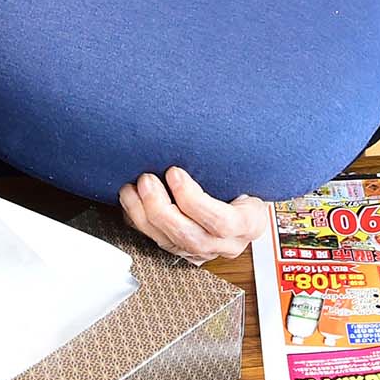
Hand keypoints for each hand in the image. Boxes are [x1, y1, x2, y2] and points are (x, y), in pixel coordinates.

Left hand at [116, 167, 270, 265]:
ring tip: (131, 189)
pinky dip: (139, 222)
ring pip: (171, 244)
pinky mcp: (185, 252)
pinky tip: (130, 203)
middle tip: (146, 180)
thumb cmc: (247, 185)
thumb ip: (231, 162)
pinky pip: (158, 242)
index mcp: (249, 222)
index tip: (174, 173)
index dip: (193, 201)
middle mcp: (227, 243)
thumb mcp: (249, 175)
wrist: (246, 207)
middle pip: (191, 237)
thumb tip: (204, 127)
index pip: (222, 221)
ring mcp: (205, 251)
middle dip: (161, 209)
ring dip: (144, 215)